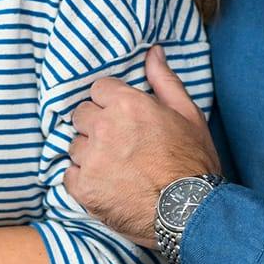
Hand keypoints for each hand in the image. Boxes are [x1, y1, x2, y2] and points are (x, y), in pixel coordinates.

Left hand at [66, 46, 218, 245]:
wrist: (189, 212)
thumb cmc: (193, 162)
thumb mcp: (188, 114)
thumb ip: (164, 80)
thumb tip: (153, 51)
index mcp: (127, 105)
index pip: (98, 89)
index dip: (112, 103)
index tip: (124, 118)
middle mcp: (103, 128)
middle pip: (81, 114)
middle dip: (96, 125)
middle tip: (120, 143)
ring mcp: (91, 159)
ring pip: (74, 145)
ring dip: (89, 153)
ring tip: (116, 167)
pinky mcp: (83, 188)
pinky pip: (69, 174)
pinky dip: (84, 179)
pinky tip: (106, 184)